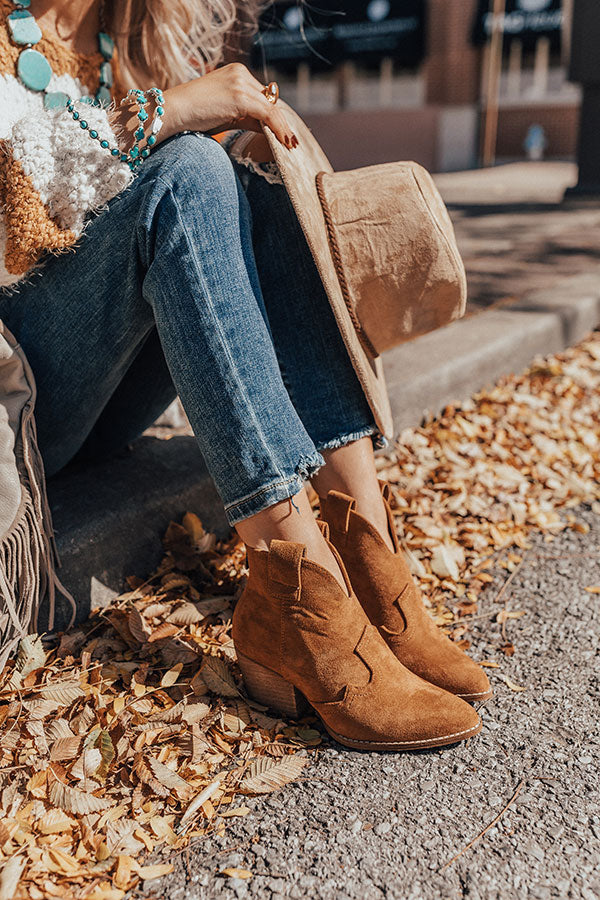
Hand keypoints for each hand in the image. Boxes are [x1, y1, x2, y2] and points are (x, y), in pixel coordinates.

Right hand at [158, 64, 297, 148]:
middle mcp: (240, 73)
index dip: (275, 116)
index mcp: (236, 73)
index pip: (263, 96)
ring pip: (271, 108)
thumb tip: (268, 129)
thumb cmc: (194, 115)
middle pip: (269, 101)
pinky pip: (268, 114)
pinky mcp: (240, 96)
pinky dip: (278, 128)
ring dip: (283, 128)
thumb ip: (247, 117)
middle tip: (292, 141)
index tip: (285, 133)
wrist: (173, 111)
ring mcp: (240, 83)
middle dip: (281, 122)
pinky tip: (284, 141)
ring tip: (290, 145)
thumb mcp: (226, 113)